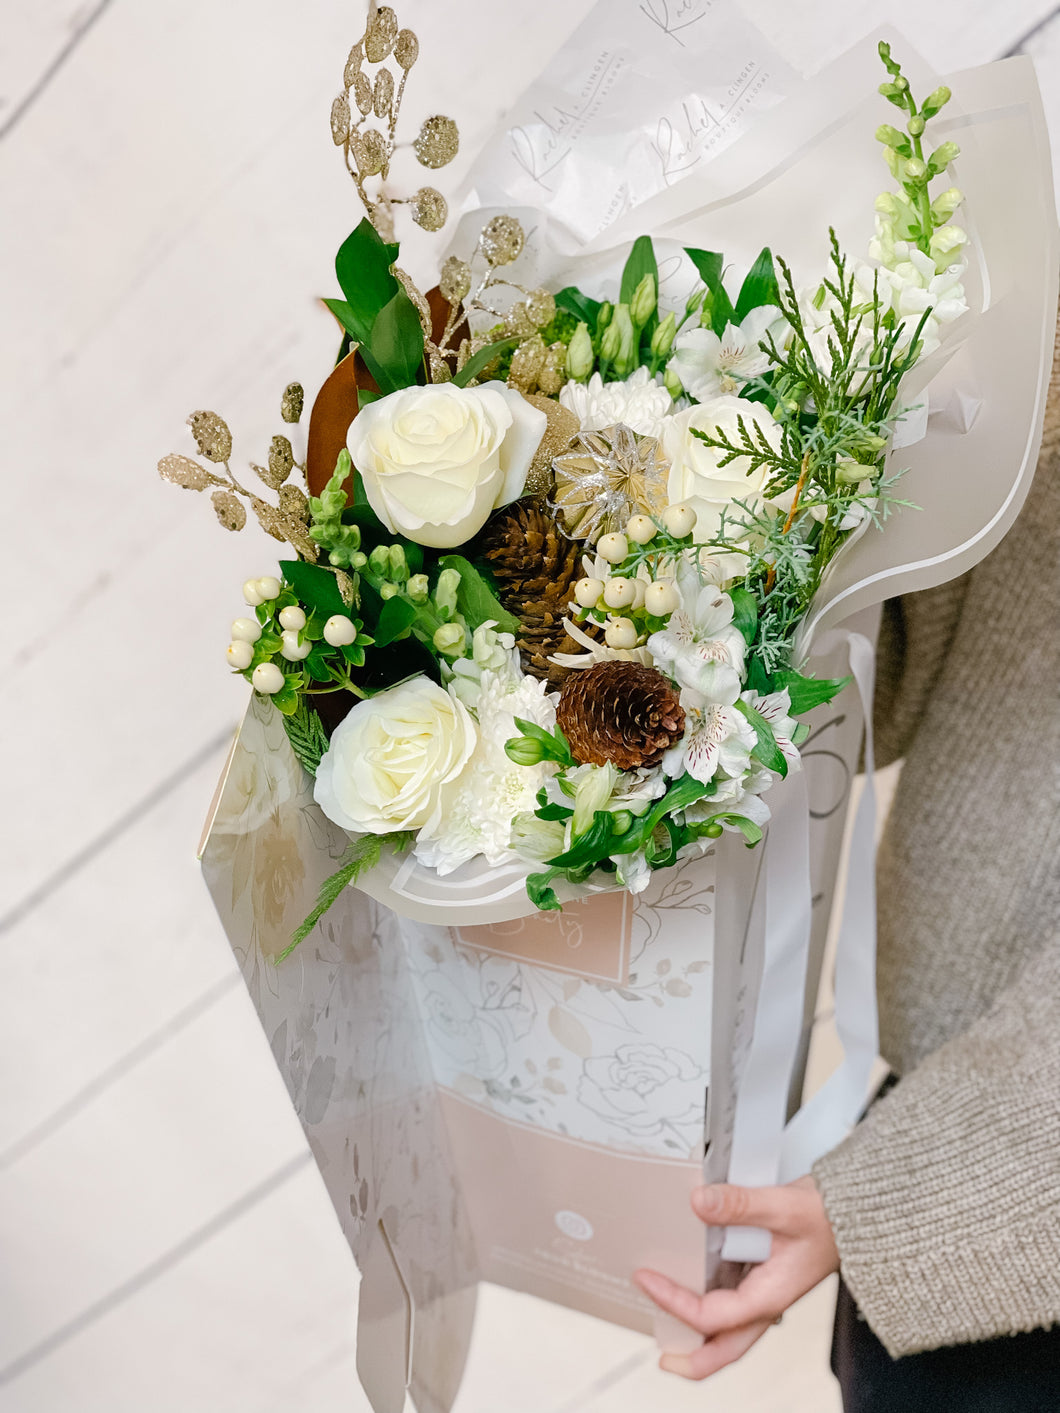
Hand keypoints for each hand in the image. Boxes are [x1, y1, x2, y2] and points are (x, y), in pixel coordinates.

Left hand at [633, 1176, 838, 1379]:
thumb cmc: (831, 1217)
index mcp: (769, 1296)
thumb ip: (740, 1204)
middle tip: (661, 1356)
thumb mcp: (783, 1206)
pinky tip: (694, 1287)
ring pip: (730, 1333)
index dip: (673, 1301)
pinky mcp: (769, 1282)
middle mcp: (767, 1303)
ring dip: (699, 1335)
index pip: (710, 1316)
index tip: (647, 1279)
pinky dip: (711, 1310)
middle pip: (725, 1350)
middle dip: (691, 1361)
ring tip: (667, 1319)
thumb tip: (700, 1203)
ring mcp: (769, 1295)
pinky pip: (735, 1308)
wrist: (860, 1215)